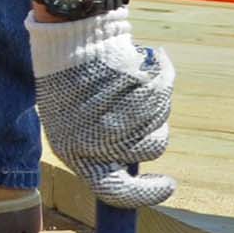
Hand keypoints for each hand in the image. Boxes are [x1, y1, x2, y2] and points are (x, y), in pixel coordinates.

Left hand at [33, 9, 175, 206]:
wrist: (67, 39)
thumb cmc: (65, 82)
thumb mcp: (69, 125)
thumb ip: (95, 150)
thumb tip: (126, 170)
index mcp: (77, 154)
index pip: (116, 191)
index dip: (146, 193)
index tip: (168, 185)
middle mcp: (101, 142)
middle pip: (150, 151)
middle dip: (153, 132)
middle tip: (143, 111)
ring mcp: (122, 119)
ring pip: (159, 123)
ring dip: (150, 104)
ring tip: (124, 82)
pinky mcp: (141, 94)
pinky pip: (164, 94)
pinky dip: (161, 76)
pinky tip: (142, 63)